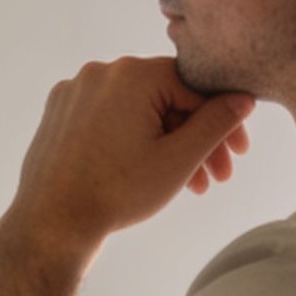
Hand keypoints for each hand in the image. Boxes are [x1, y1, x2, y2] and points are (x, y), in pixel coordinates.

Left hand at [5, 58, 254, 256]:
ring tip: (190, 184)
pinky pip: (109, 117)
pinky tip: (148, 171)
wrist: (52, 223)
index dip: (222, 121)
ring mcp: (76, 90)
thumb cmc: (117, 193)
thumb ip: (216, 123)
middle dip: (195, 139)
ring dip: (167, 143)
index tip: (238, 152)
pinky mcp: (60, 111)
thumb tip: (243, 99)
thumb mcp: (179, 158)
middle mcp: (101, 72)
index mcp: (132, 74)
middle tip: (218, 176)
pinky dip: (133, 139)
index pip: (195, 87)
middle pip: (166, 99)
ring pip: (138, 110)